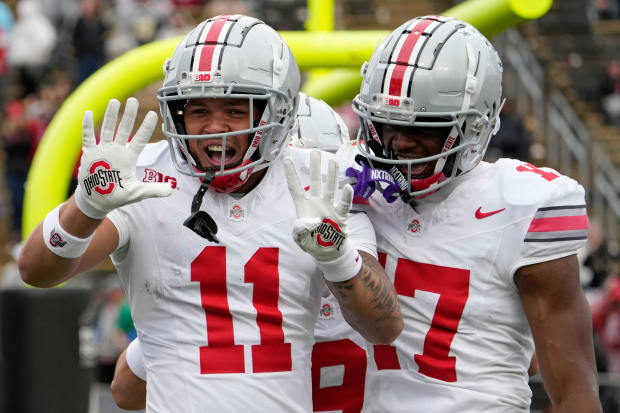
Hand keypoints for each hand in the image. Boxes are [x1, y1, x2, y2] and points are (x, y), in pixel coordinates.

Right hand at [75, 98, 172, 218]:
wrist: (97, 200)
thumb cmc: (118, 195)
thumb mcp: (137, 192)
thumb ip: (153, 189)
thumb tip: (171, 190)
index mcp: (129, 158)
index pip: (140, 139)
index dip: (146, 127)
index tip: (153, 114)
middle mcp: (117, 151)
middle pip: (124, 129)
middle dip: (129, 115)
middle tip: (133, 100)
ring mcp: (103, 151)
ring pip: (107, 129)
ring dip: (110, 116)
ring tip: (114, 101)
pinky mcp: (90, 154)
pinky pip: (88, 138)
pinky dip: (87, 126)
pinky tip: (88, 113)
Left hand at [284, 150, 360, 281]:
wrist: (328, 253)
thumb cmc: (312, 244)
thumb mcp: (301, 240)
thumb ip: (300, 231)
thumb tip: (308, 221)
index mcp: (303, 207)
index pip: (295, 188)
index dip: (291, 174)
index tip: (286, 159)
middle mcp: (316, 203)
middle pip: (315, 182)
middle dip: (315, 167)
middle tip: (316, 151)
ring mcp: (329, 207)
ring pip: (330, 188)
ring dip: (332, 175)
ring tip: (334, 161)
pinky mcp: (340, 216)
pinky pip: (344, 205)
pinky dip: (346, 197)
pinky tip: (348, 187)